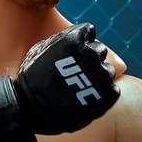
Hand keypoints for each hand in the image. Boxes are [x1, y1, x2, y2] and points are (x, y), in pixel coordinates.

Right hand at [0, 23, 120, 141]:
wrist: (28, 109)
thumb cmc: (30, 80)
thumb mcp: (39, 50)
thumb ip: (60, 40)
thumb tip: (73, 36)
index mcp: (74, 40)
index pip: (89, 32)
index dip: (81, 42)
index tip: (73, 54)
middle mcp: (90, 54)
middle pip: (99, 50)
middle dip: (90, 59)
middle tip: (76, 74)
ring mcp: (100, 75)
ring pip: (107, 71)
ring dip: (97, 77)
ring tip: (80, 89)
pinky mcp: (106, 95)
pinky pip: (113, 90)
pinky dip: (103, 94)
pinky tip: (87, 99)